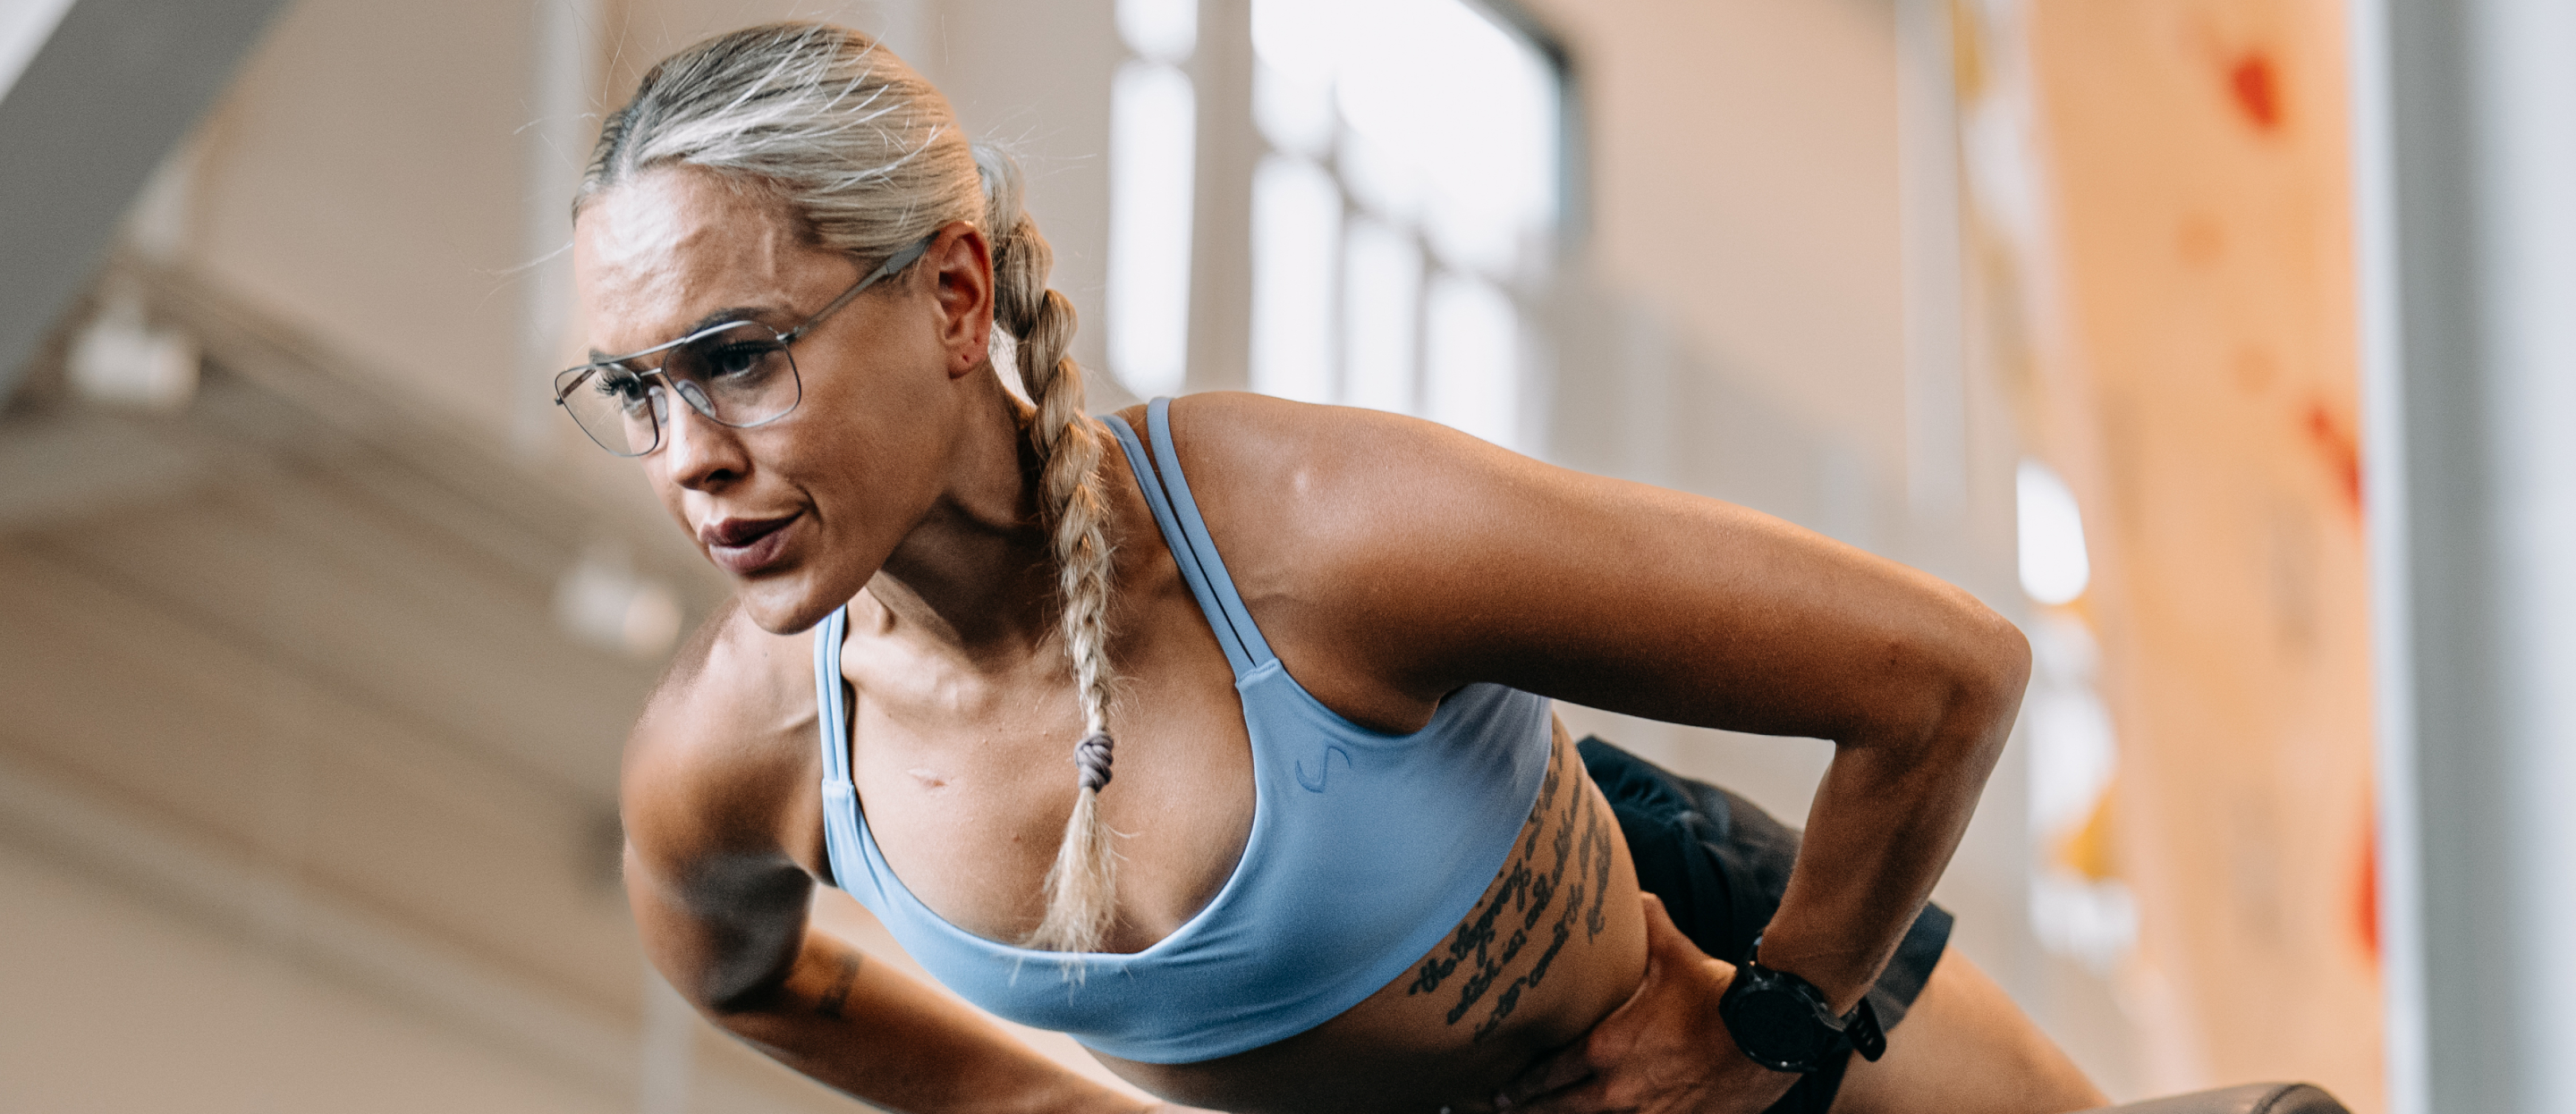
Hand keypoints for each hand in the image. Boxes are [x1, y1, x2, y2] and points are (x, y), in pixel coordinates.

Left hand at [1492, 895, 1797, 1113]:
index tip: (1501, 1089)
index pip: (1548, 1072)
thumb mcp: (1674, 953)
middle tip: (1503, 1108)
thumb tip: (1631, 893)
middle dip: (1531, 1107)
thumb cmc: (1718, 997)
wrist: (1768, 1037)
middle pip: (1558, 1108)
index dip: (1521, 1083)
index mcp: (1606, 1048)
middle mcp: (1617, 1089)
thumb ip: (1645, 923)